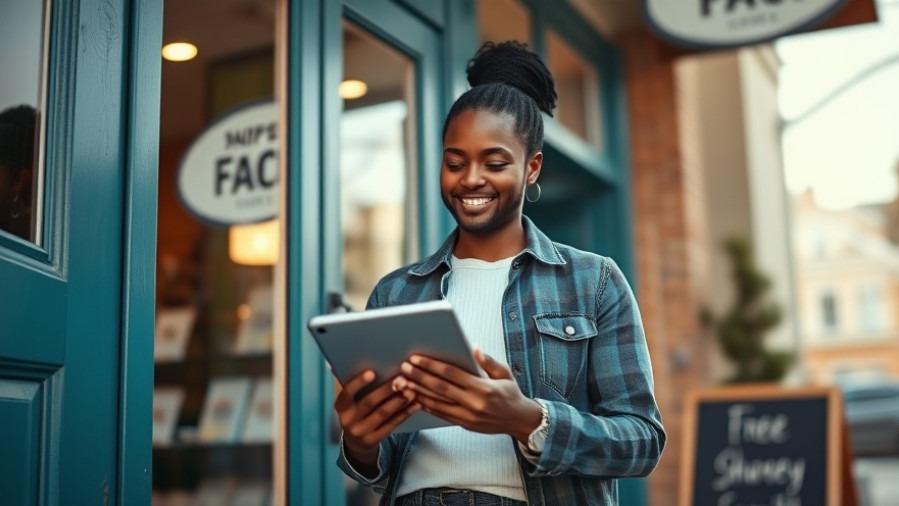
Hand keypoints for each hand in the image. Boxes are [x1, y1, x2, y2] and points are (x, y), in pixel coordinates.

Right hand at [334, 370, 420, 473]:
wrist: (356, 443)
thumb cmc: (354, 411)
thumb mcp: (348, 401)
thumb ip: (348, 383)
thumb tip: (334, 363)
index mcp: (341, 407)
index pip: (347, 393)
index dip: (358, 383)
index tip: (372, 372)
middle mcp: (348, 420)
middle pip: (369, 403)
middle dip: (386, 390)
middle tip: (402, 379)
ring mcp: (361, 432)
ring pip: (383, 414)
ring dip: (399, 401)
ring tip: (412, 390)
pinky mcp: (375, 440)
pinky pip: (392, 424)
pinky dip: (405, 413)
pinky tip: (415, 404)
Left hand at [394, 348, 541, 442]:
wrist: (519, 420)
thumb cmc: (511, 394)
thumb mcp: (505, 373)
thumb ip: (488, 361)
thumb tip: (474, 349)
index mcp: (482, 387)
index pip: (451, 374)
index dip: (431, 365)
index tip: (416, 359)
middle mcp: (473, 403)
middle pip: (439, 388)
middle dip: (419, 377)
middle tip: (404, 368)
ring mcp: (467, 416)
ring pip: (437, 403)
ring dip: (418, 393)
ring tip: (403, 384)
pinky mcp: (464, 424)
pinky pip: (441, 414)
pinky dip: (427, 406)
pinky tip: (416, 398)